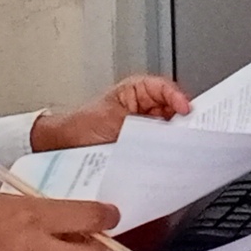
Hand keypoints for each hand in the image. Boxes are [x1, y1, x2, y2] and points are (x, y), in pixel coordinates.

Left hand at [32, 74, 193, 150]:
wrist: (63, 146)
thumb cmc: (82, 125)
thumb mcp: (115, 120)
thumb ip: (142, 125)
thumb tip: (165, 132)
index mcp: (139, 91)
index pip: (166, 89)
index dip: (178, 98)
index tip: (185, 110)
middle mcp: (145, 109)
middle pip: (173, 112)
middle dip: (180, 123)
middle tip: (187, 132)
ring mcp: (146, 130)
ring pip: (169, 133)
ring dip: (171, 141)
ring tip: (173, 148)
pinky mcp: (143, 150)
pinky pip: (159, 151)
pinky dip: (162, 156)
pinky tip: (162, 161)